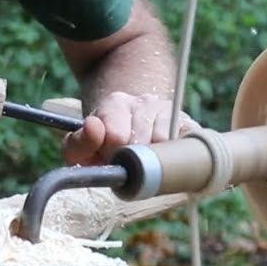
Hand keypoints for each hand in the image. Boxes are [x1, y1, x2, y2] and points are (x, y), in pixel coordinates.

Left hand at [61, 91, 201, 165]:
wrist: (133, 126)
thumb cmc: (104, 144)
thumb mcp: (81, 145)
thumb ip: (77, 144)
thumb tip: (94, 127)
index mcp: (116, 103)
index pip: (115, 135)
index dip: (111, 156)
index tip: (109, 160)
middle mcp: (145, 101)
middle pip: (142, 144)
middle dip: (132, 162)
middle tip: (127, 164)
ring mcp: (170, 112)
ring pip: (164, 145)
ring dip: (154, 162)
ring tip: (144, 160)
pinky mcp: (189, 124)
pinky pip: (186, 146)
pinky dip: (174, 158)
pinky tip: (164, 159)